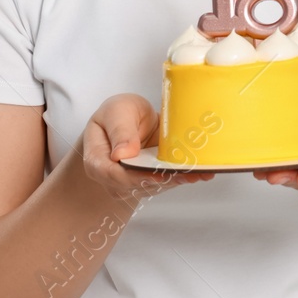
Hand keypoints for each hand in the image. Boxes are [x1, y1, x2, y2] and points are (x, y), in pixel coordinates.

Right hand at [80, 92, 213, 200]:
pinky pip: (165, 182)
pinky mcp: (149, 180)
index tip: (155, 174)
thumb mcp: (117, 111)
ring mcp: (131, 182)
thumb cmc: (118, 114)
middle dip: (163, 180)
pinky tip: (200, 173)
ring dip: (177, 180)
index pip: (112, 174)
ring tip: (199, 172)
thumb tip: (122, 154)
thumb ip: (120, 130)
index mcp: (97, 159)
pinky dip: (182, 177)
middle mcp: (113, 177)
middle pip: (136, 185)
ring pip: (153, 187)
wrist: (129, 121)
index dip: (134, 176)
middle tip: (187, 173)